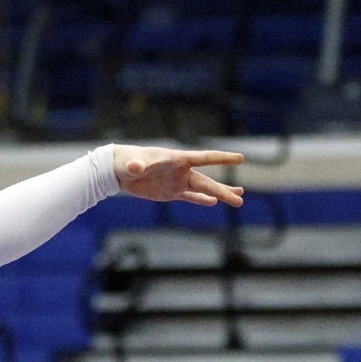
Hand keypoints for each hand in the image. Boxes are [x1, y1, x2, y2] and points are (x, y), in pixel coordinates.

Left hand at [111, 146, 243, 206]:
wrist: (120, 170)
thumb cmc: (127, 162)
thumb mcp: (132, 163)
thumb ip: (137, 165)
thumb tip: (135, 167)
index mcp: (177, 159)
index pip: (205, 158)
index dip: (222, 158)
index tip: (240, 158)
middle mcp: (181, 171)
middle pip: (207, 181)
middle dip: (223, 190)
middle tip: (240, 199)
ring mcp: (177, 182)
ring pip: (203, 189)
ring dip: (219, 194)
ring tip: (238, 199)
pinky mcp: (170, 192)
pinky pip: (189, 197)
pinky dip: (201, 200)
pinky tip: (213, 203)